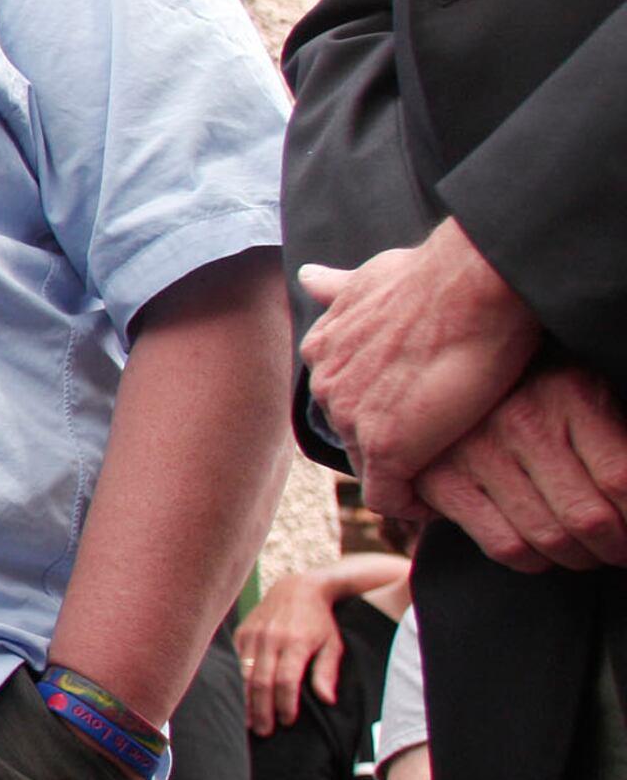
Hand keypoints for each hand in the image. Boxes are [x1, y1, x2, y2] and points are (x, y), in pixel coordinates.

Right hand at [238, 566, 378, 735]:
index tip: (288, 721)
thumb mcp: (333, 644)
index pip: (287, 680)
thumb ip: (327, 672)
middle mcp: (272, 638)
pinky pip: (235, 662)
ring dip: (244, 700)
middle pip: (261, 681)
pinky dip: (235, 682)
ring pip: (244, 674)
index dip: (285, 703)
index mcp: (297, 642)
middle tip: (263, 731)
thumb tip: (326, 700)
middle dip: (261, 709)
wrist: (298, 588)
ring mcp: (254, 634)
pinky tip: (237, 699)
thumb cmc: (320, 621)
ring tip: (247, 722)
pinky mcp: (242, 632)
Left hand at [299, 224, 542, 517]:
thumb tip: (308, 276)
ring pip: (373, 466)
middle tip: (439, 448)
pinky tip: (443, 501)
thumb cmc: (434, 274)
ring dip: (407, 473)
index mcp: (323, 350)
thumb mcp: (372, 274)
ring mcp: (353, 420)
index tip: (415, 416)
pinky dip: (414, 506)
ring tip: (449, 472)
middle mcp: (327, 387)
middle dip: (392, 443)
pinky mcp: (386, 449)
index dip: (380, 411)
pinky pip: (390, 498)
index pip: (345, 398)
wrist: (471, 284)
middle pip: (356, 434)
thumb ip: (340, 288)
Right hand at [409, 363, 626, 573]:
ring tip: (588, 551)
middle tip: (621, 549)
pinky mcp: (442, 481)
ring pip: (548, 539)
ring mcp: (477, 453)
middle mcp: (522, 421)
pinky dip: (533, 560)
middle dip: (616, 547)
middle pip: (588, 518)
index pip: (624, 481)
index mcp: (572, 393)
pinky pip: (503, 545)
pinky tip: (542, 548)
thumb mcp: (595, 391)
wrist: (449, 359)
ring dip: (579, 558)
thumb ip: (622, 437)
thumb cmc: (541, 385)